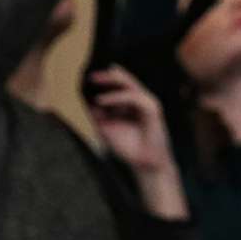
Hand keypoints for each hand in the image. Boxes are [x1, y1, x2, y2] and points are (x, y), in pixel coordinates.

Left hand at [83, 66, 176, 180]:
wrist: (144, 163)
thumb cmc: (128, 147)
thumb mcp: (106, 128)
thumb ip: (98, 116)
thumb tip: (87, 103)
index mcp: (131, 105)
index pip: (119, 86)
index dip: (106, 80)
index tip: (88, 79)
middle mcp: (140, 101)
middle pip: (125, 81)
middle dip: (108, 76)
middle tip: (92, 76)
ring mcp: (147, 104)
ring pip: (130, 84)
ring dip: (112, 82)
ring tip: (95, 84)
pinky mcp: (152, 109)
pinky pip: (133, 97)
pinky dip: (116, 97)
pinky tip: (101, 100)